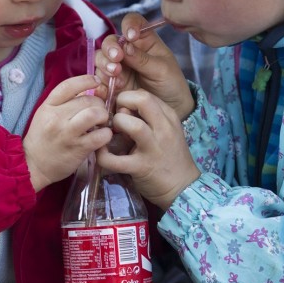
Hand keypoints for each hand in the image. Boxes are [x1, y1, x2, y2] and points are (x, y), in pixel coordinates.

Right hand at [23, 75, 111, 191]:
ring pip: (94, 114)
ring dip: (103, 116)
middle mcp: (57, 118)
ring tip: (102, 122)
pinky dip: (106, 134)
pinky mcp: (78, 149)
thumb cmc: (43, 138)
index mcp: (48, 106)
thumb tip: (92, 91)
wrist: (33, 165)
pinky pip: (100, 136)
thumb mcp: (47, 114)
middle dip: (99, 104)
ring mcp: (67, 133)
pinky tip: (103, 136)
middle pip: (87, 100)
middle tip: (99, 112)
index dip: (86, 80)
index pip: (69, 86)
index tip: (96, 81)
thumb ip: (65, 102)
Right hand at [95, 13, 194, 120]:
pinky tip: (107, 89)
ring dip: (104, 64)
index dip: (129, 25)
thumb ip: (143, 59)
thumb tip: (126, 46)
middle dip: (111, 49)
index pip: (132, 22)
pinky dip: (100, 83)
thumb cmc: (171, 85)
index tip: (130, 36)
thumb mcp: (162, 70)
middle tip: (117, 58)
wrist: (170, 110)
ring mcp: (117, 68)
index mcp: (144, 41)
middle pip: (110, 41)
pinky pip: (98, 81)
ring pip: (100, 59)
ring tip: (115, 74)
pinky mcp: (110, 85)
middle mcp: (127, 51)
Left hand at [96, 89, 199, 208]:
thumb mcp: (166, 129)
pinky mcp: (141, 168)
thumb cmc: (170, 155)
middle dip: (122, 102)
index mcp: (169, 117)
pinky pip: (116, 160)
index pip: (145, 95)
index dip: (128, 98)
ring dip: (117, 124)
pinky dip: (103, 155)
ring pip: (133, 126)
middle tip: (116, 116)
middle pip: (142, 101)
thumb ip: (148, 116)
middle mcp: (164, 129)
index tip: (122, 109)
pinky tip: (101, 153)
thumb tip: (121, 107)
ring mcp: (153, 149)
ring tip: (112, 133)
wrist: (182, 187)